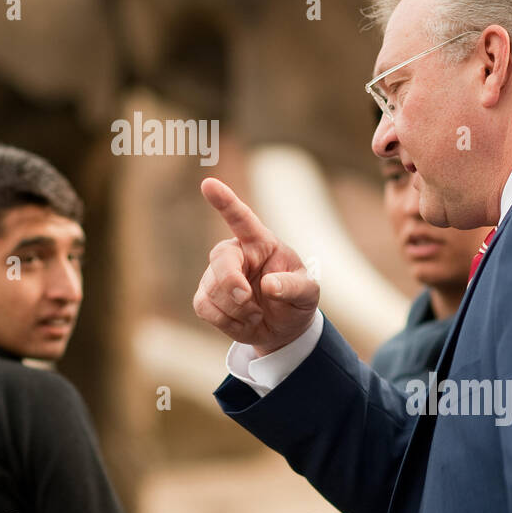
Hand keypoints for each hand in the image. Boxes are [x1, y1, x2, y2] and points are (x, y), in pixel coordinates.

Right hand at [192, 177, 319, 354]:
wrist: (283, 328)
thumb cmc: (295, 300)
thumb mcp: (307, 293)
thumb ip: (293, 287)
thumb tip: (268, 286)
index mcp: (260, 243)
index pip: (241, 218)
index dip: (225, 201)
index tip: (208, 184)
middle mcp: (236, 254)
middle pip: (221, 260)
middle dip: (231, 283)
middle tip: (248, 300)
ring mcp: (217, 275)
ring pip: (212, 289)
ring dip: (237, 310)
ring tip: (257, 314)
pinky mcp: (206, 297)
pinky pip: (204, 307)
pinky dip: (226, 321)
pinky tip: (243, 321)